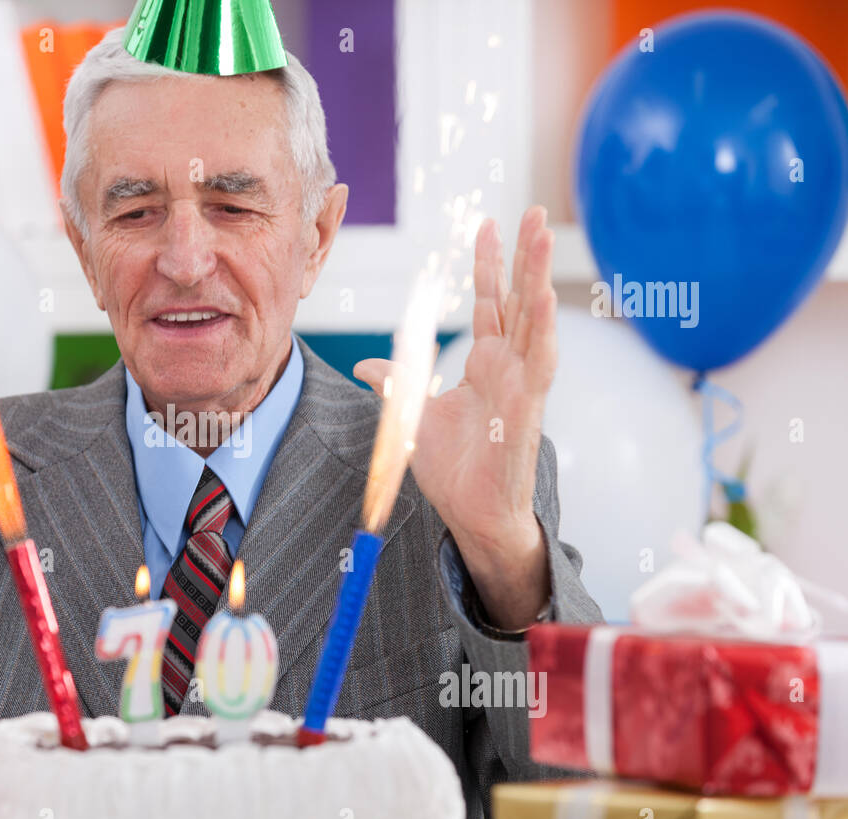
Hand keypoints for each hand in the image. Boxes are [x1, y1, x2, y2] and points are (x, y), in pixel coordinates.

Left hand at [355, 206, 557, 626]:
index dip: (490, 266)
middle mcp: (510, 367)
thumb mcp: (413, 416)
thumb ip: (396, 384)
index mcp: (487, 364)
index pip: (491, 303)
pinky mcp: (529, 409)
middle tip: (530, 211)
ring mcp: (523, 385)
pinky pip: (540, 364)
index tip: (486, 227)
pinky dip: (543, 331)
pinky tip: (545, 299)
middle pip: (520, 299)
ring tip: (541, 237)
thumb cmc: (454, 468)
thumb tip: (365, 366)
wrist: (473, 514)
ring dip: (539, 278)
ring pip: (536, 320)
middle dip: (524, 255)